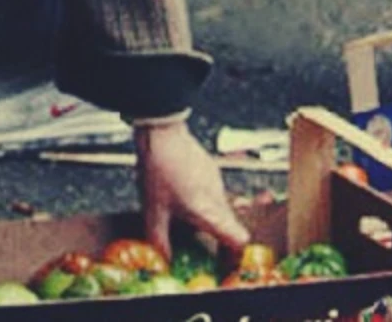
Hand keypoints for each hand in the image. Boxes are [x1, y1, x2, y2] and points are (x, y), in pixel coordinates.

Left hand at [135, 119, 249, 258]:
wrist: (162, 133)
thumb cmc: (158, 168)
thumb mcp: (153, 209)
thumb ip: (159, 237)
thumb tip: (163, 258)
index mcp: (206, 211)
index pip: (238, 239)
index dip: (235, 253)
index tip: (225, 259)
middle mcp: (217, 198)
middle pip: (231, 225)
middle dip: (220, 236)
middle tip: (201, 241)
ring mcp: (217, 182)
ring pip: (222, 208)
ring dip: (210, 217)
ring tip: (186, 216)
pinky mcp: (213, 171)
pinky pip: (215, 193)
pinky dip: (206, 200)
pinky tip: (184, 194)